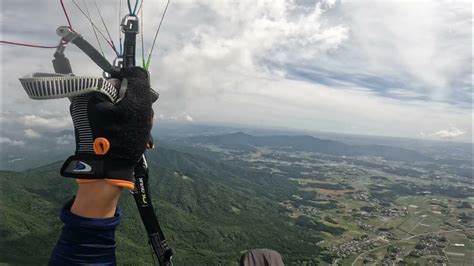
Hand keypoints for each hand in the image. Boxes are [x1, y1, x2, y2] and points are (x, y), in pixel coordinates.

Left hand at [60, 67, 155, 188]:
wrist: (107, 171)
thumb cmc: (122, 138)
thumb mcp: (137, 106)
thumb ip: (139, 82)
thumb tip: (136, 68)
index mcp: (91, 92)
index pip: (122, 80)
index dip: (137, 92)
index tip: (144, 106)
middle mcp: (85, 102)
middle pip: (122, 95)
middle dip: (137, 108)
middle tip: (142, 123)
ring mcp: (89, 116)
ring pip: (121, 108)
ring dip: (135, 119)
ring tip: (140, 134)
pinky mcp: (93, 128)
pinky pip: (115, 120)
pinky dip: (127, 127)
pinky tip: (135, 138)